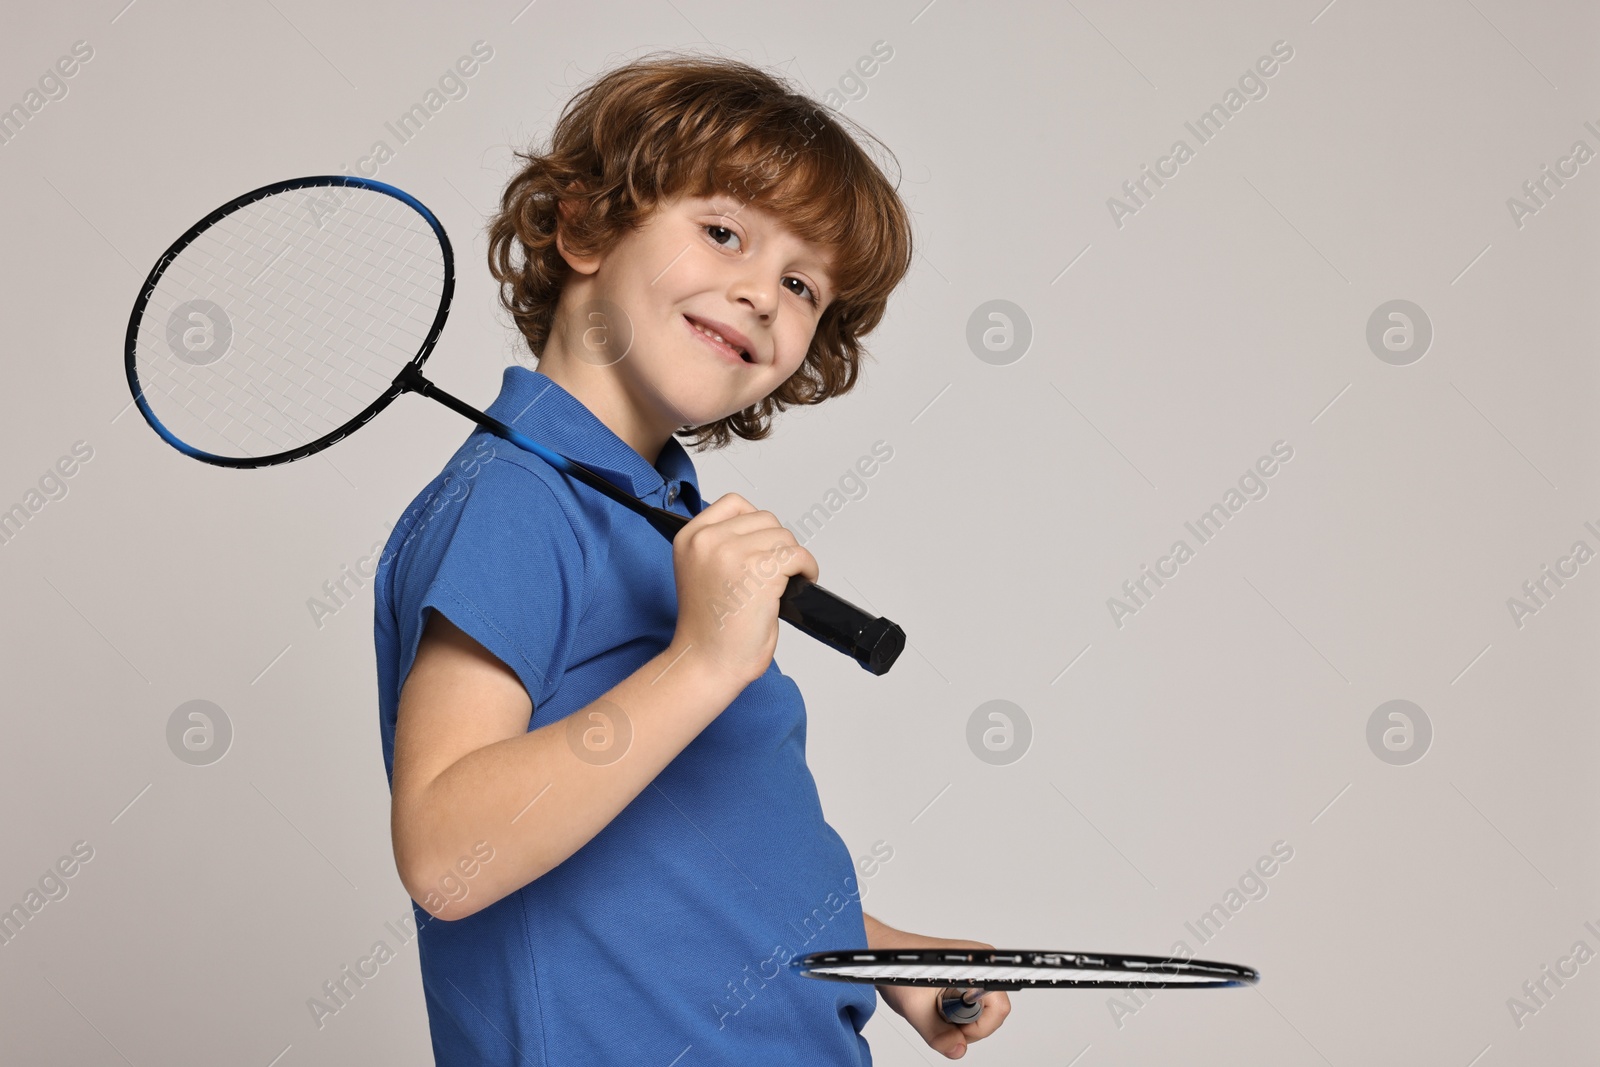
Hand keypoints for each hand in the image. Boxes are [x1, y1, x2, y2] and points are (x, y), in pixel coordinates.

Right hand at [667, 492, 818, 688]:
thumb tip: (762, 534)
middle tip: (778, 570)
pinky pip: (798, 555)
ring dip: (792, 558)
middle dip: (777, 543)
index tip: (763, 544)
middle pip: (765, 519)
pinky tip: (802, 582)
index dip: (756, 523)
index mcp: (690, 537)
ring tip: (788, 580)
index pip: (734, 503)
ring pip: (784, 537)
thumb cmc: (708, 628)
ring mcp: (734, 553)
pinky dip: (808, 568)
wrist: (707, 662)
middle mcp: (708, 540)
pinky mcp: (761, 572)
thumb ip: (722, 545)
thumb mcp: (701, 571)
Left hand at [875, 932, 1011, 1058]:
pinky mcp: (966, 978)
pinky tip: (936, 1005)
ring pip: (981, 1013)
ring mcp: (974, 972)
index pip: (998, 1008)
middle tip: (940, 1020)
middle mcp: (980, 966)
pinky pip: (971, 1008)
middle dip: (966, 1027)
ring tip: (935, 1009)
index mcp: (975, 965)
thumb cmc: (897, 969)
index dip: (979, 1027)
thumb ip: (938, 1034)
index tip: (957, 1028)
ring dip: (958, 1021)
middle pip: (992, 1014)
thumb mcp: (915, 1008)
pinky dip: (955, 1014)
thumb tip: (958, 1050)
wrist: (883, 956)